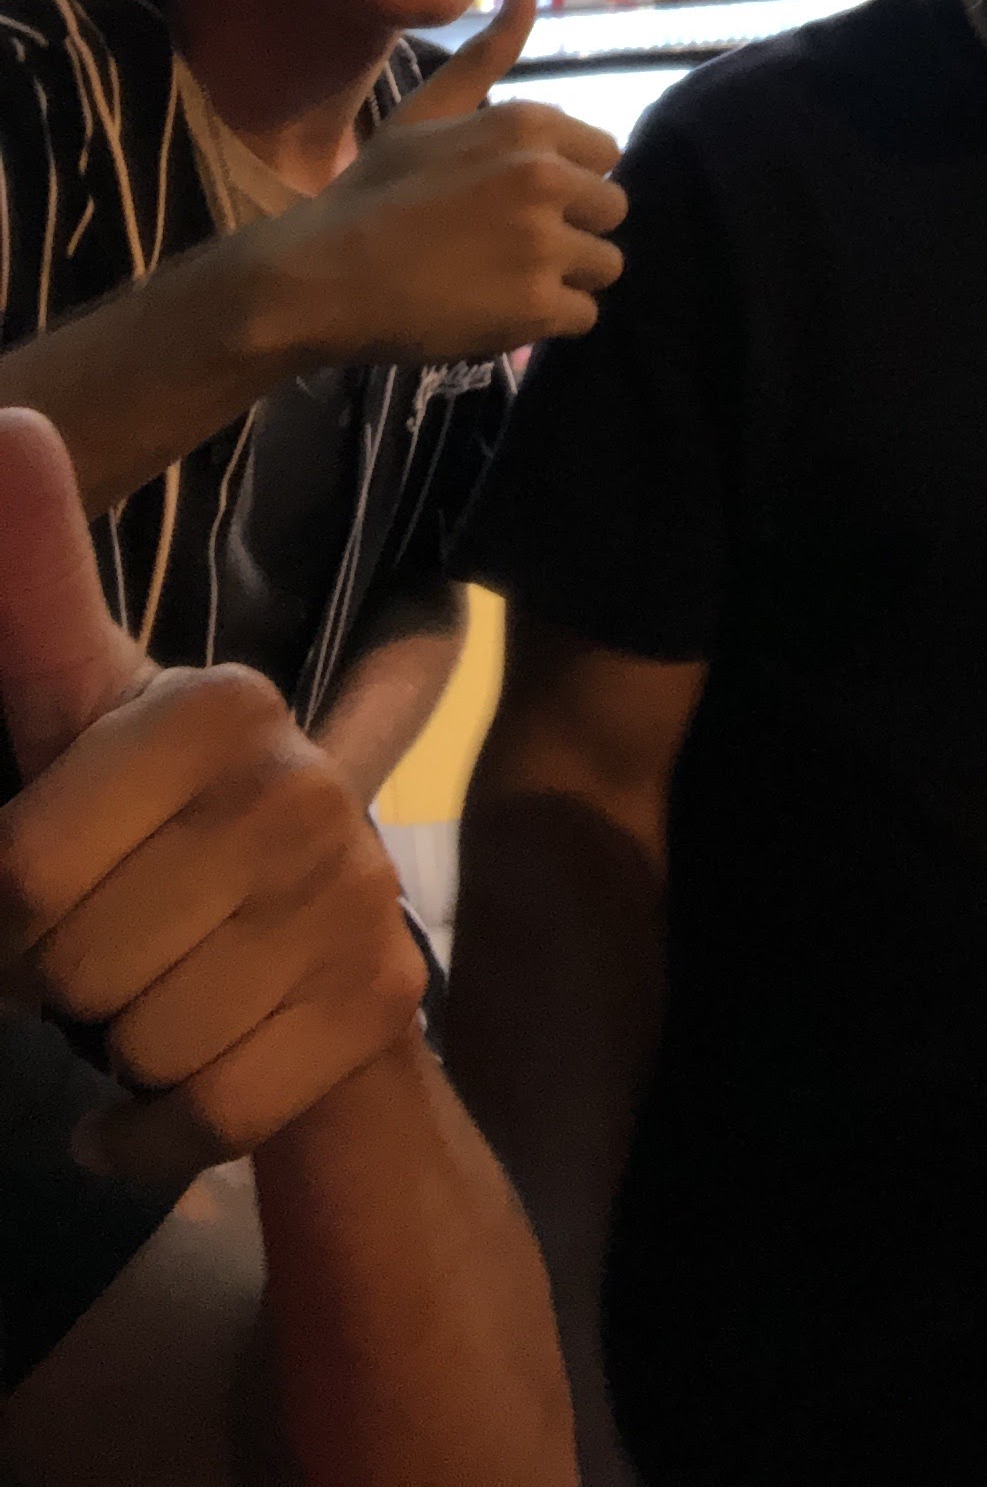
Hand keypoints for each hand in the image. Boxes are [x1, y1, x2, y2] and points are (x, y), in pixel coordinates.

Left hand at [0, 407, 424, 1187]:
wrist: (290, 966)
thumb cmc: (145, 841)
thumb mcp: (72, 715)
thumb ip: (35, 582)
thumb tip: (2, 418)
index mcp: (220, 704)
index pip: (19, 871)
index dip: (3, 916)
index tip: (44, 894)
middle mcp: (305, 783)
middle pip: (77, 963)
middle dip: (64, 987)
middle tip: (108, 951)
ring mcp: (356, 894)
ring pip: (147, 1043)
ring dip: (122, 1055)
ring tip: (159, 1000)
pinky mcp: (383, 1004)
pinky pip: (210, 1112)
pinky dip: (159, 1133)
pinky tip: (175, 1089)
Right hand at [260, 0, 627, 366]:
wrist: (319, 276)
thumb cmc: (373, 192)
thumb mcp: (428, 111)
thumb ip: (488, 53)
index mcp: (528, 125)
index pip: (606, 156)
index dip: (567, 182)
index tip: (515, 201)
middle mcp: (546, 177)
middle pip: (612, 210)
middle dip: (573, 230)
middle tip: (509, 246)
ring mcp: (544, 244)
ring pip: (605, 265)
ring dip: (566, 278)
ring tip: (505, 280)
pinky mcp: (537, 306)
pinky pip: (583, 316)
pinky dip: (549, 322)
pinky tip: (500, 311)